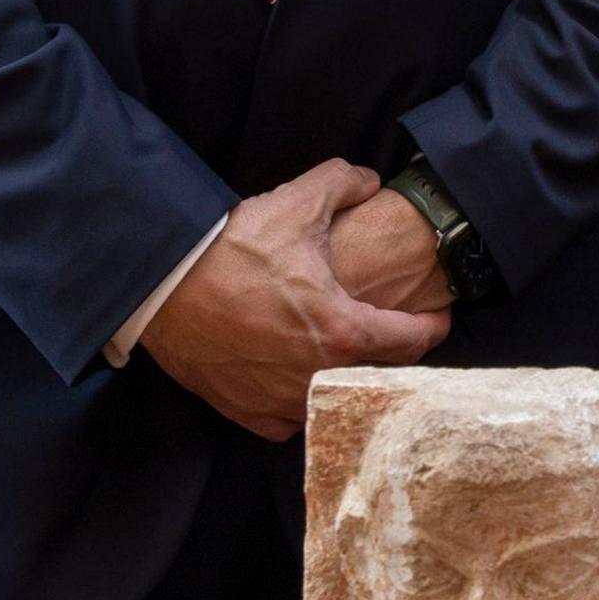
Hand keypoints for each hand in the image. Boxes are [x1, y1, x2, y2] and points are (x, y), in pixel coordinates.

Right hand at [140, 160, 441, 439]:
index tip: (437, 318)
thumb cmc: (233, 249)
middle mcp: (318, 376)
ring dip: (345, 378)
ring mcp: (281, 400)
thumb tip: (368, 180)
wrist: (161, 287)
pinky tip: (298, 377)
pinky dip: (299, 401)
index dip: (432, 326)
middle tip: (392, 330)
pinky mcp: (246, 412)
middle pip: (380, 373)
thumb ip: (344, 182)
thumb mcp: (297, 202)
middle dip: (392, 353)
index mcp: (344, 332)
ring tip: (345, 353)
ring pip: (334, 399)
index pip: (412, 342)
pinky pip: (289, 419)